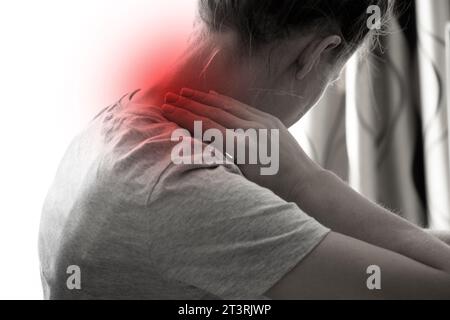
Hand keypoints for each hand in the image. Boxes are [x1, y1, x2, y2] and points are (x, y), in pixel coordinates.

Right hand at [161, 88, 322, 200]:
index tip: (166, 109)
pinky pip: (242, 107)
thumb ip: (222, 158)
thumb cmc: (271, 188)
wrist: (304, 181)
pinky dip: (224, 101)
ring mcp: (262, 122)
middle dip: (188, 103)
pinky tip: (213, 96)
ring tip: (185, 92)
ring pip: (226, 106)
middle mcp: (250, 130)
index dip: (183, 116)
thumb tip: (199, 143)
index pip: (205, 126)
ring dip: (203, 98)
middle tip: (169, 96)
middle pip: (212, 112)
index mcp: (241, 147)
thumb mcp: (242, 177)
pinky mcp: (270, 120)